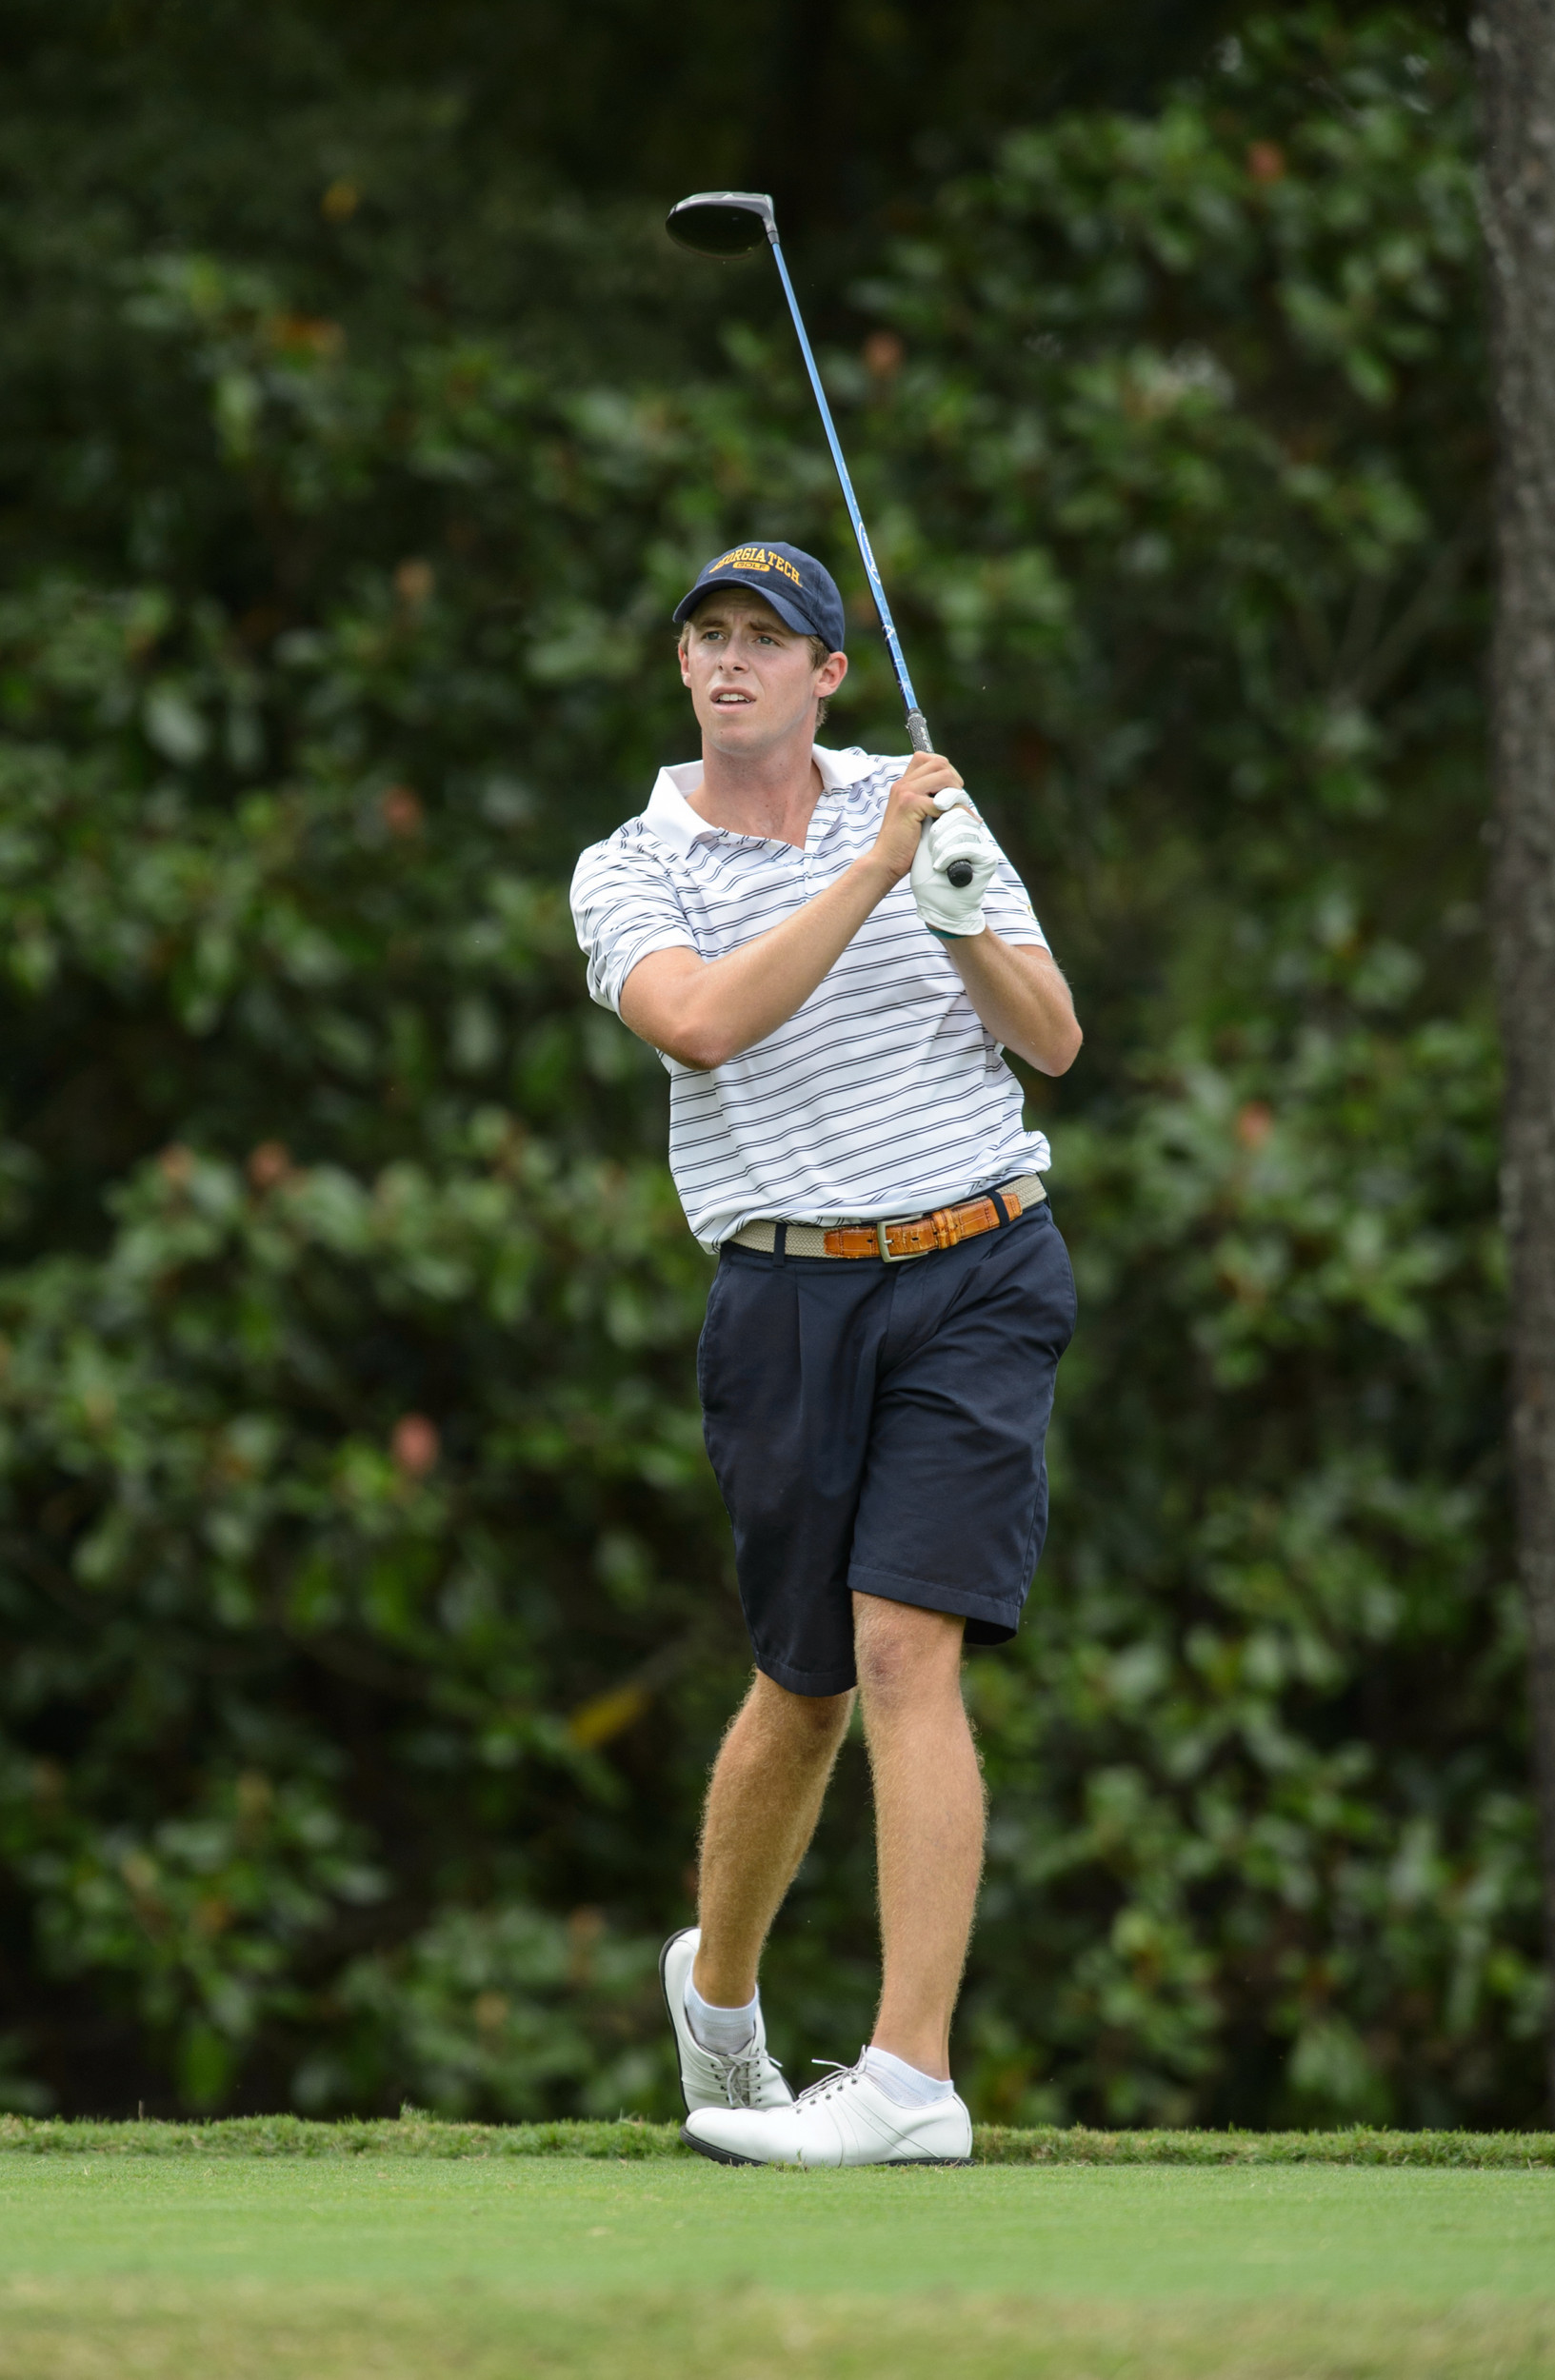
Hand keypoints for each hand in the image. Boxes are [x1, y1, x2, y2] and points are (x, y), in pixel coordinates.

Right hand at [868, 751, 965, 882]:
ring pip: (944, 776)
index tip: (951, 792)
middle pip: (940, 763)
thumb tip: (959, 797)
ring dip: (956, 793)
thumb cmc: (904, 844)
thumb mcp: (916, 816)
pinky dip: (955, 811)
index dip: (947, 771)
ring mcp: (905, 792)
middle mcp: (903, 784)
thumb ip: (930, 801)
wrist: (885, 861)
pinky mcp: (910, 805)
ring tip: (955, 811)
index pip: (930, 759)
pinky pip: (943, 801)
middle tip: (956, 803)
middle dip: (955, 781)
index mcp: (904, 784)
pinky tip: (954, 823)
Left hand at [910, 788, 999, 936]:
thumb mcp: (925, 845)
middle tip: (930, 844)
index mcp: (961, 828)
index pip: (954, 804)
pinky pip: (967, 846)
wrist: (939, 908)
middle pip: (959, 811)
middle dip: (939, 826)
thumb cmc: (929, 880)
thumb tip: (926, 796)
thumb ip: (930, 821)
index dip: (939, 806)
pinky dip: (949, 854)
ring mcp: (983, 846)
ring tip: (935, 857)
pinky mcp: (987, 860)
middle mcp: (974, 834)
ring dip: (942, 841)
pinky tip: (939, 865)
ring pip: (963, 825)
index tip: (923, 818)